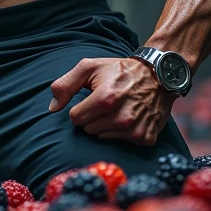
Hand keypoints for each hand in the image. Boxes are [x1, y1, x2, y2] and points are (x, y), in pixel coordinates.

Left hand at [49, 56, 174, 145]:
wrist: (158, 74)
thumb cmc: (119, 70)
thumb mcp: (89, 67)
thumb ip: (65, 85)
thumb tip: (52, 107)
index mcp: (105, 99)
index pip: (75, 119)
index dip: (80, 108)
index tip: (91, 100)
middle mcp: (121, 117)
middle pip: (89, 130)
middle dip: (93, 117)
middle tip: (106, 103)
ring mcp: (135, 130)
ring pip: (103, 137)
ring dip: (106, 125)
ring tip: (118, 109)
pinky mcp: (145, 138)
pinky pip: (121, 143)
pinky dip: (123, 132)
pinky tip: (130, 117)